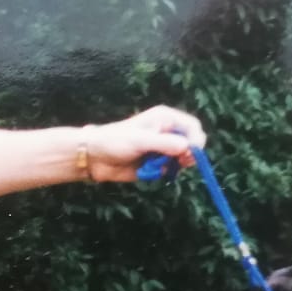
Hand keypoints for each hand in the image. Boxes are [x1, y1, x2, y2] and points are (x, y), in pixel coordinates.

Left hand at [82, 105, 206, 183]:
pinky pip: (170, 169)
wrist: (95, 157)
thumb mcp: (141, 140)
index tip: (192, 152)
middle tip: (181, 163)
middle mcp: (167, 132)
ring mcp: (163, 148)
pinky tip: (150, 171)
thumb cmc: (115, 141)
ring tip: (159, 167)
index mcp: (166, 119)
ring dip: (175, 165)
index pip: (192, 126)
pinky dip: (164, 172)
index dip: (196, 139)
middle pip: (192, 143)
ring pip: (182, 158)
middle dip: (188, 154)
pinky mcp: (156, 163)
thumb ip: (165, 143)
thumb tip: (187, 147)